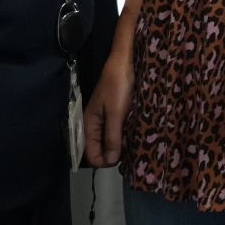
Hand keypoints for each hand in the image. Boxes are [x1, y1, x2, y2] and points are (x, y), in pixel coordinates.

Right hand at [84, 48, 133, 165]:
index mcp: (89, 125)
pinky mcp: (115, 113)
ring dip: (120, 146)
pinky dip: (124, 136)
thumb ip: (112, 137)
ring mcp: (105, 119)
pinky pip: (117, 131)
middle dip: (113, 155)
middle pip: (100, 150)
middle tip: (131, 153)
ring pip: (110, 141)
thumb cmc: (118, 87)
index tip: (121, 160)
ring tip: (135, 145)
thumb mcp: (116, 113)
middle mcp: (95, 125)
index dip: (104, 161)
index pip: (91, 154)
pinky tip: (135, 135)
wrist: (124, 63)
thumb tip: (110, 161)